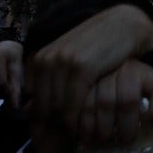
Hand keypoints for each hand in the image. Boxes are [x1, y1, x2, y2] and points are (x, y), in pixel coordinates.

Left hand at [26, 3, 152, 133]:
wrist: (122, 25)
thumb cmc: (95, 45)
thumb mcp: (68, 57)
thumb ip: (51, 78)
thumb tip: (29, 109)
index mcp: (41, 59)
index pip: (32, 101)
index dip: (45, 116)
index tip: (61, 121)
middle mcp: (48, 60)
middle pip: (44, 107)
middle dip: (57, 121)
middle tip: (72, 127)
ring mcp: (64, 62)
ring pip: (57, 109)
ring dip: (68, 122)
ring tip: (80, 125)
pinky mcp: (82, 67)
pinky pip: (73, 105)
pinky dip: (77, 118)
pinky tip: (86, 119)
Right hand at [75, 59, 152, 146]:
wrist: (109, 64)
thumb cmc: (135, 85)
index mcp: (149, 72)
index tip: (148, 126)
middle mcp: (129, 68)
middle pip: (129, 101)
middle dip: (126, 127)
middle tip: (124, 141)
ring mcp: (106, 72)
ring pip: (104, 102)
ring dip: (103, 128)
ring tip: (105, 139)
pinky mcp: (85, 79)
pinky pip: (82, 102)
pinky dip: (84, 123)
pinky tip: (87, 134)